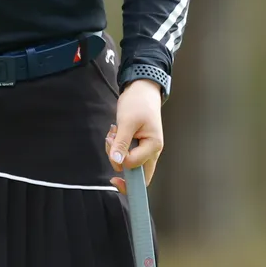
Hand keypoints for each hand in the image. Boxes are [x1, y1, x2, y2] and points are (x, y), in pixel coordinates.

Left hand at [106, 79, 163, 193]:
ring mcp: (145, 150)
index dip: (119, 158)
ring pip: (129, 166)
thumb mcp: (127, 122)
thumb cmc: (138, 102)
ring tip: (114, 134)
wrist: (142, 90)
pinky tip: (116, 134)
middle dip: (119, 164)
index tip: (112, 142)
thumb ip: (121, 143)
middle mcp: (152, 152)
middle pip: (137, 176)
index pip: (133, 165)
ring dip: (116, 153)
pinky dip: (117, 149)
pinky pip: (126, 156)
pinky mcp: (138, 146)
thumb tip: (117, 162)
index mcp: (153, 146)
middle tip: (112, 144)